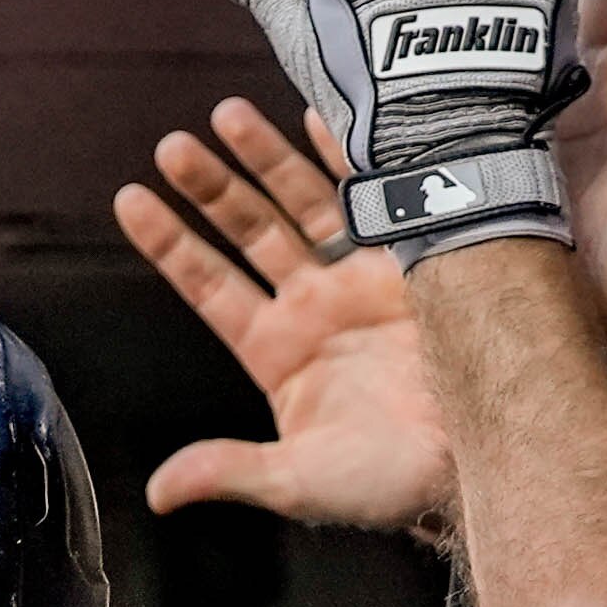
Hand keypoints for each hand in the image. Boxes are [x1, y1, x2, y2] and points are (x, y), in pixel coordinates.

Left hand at [115, 98, 450, 533]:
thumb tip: (157, 493)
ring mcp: (360, 278)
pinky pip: (374, 195)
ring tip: (227, 113)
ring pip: (302, 204)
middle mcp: (311, 304)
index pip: (208, 285)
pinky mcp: (412, 261)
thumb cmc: (385, 482)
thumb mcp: (299, 482)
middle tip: (171, 145)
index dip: (170, 242)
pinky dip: (347, 157)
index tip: (129, 198)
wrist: (477, 462)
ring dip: (266, 158)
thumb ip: (230, 471)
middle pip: (250, 230)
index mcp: (274, 349)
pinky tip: (318, 116)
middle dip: (212, 187)